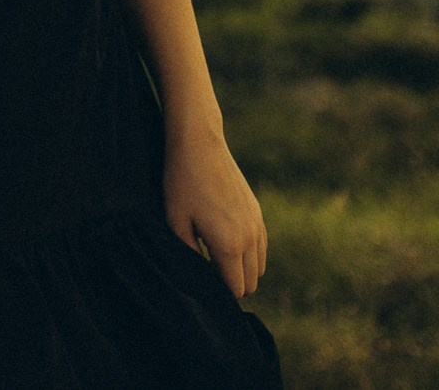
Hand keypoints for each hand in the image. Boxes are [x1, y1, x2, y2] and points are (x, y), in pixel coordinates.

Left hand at [164, 125, 266, 298]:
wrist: (200, 144)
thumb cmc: (182, 183)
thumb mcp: (176, 223)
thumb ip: (190, 257)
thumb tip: (200, 280)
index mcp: (230, 245)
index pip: (235, 290)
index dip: (218, 293)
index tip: (200, 281)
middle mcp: (250, 238)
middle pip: (250, 283)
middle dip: (231, 284)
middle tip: (204, 271)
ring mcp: (257, 224)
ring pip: (259, 267)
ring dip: (241, 270)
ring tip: (214, 257)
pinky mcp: (257, 212)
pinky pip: (262, 247)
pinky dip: (249, 254)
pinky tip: (227, 243)